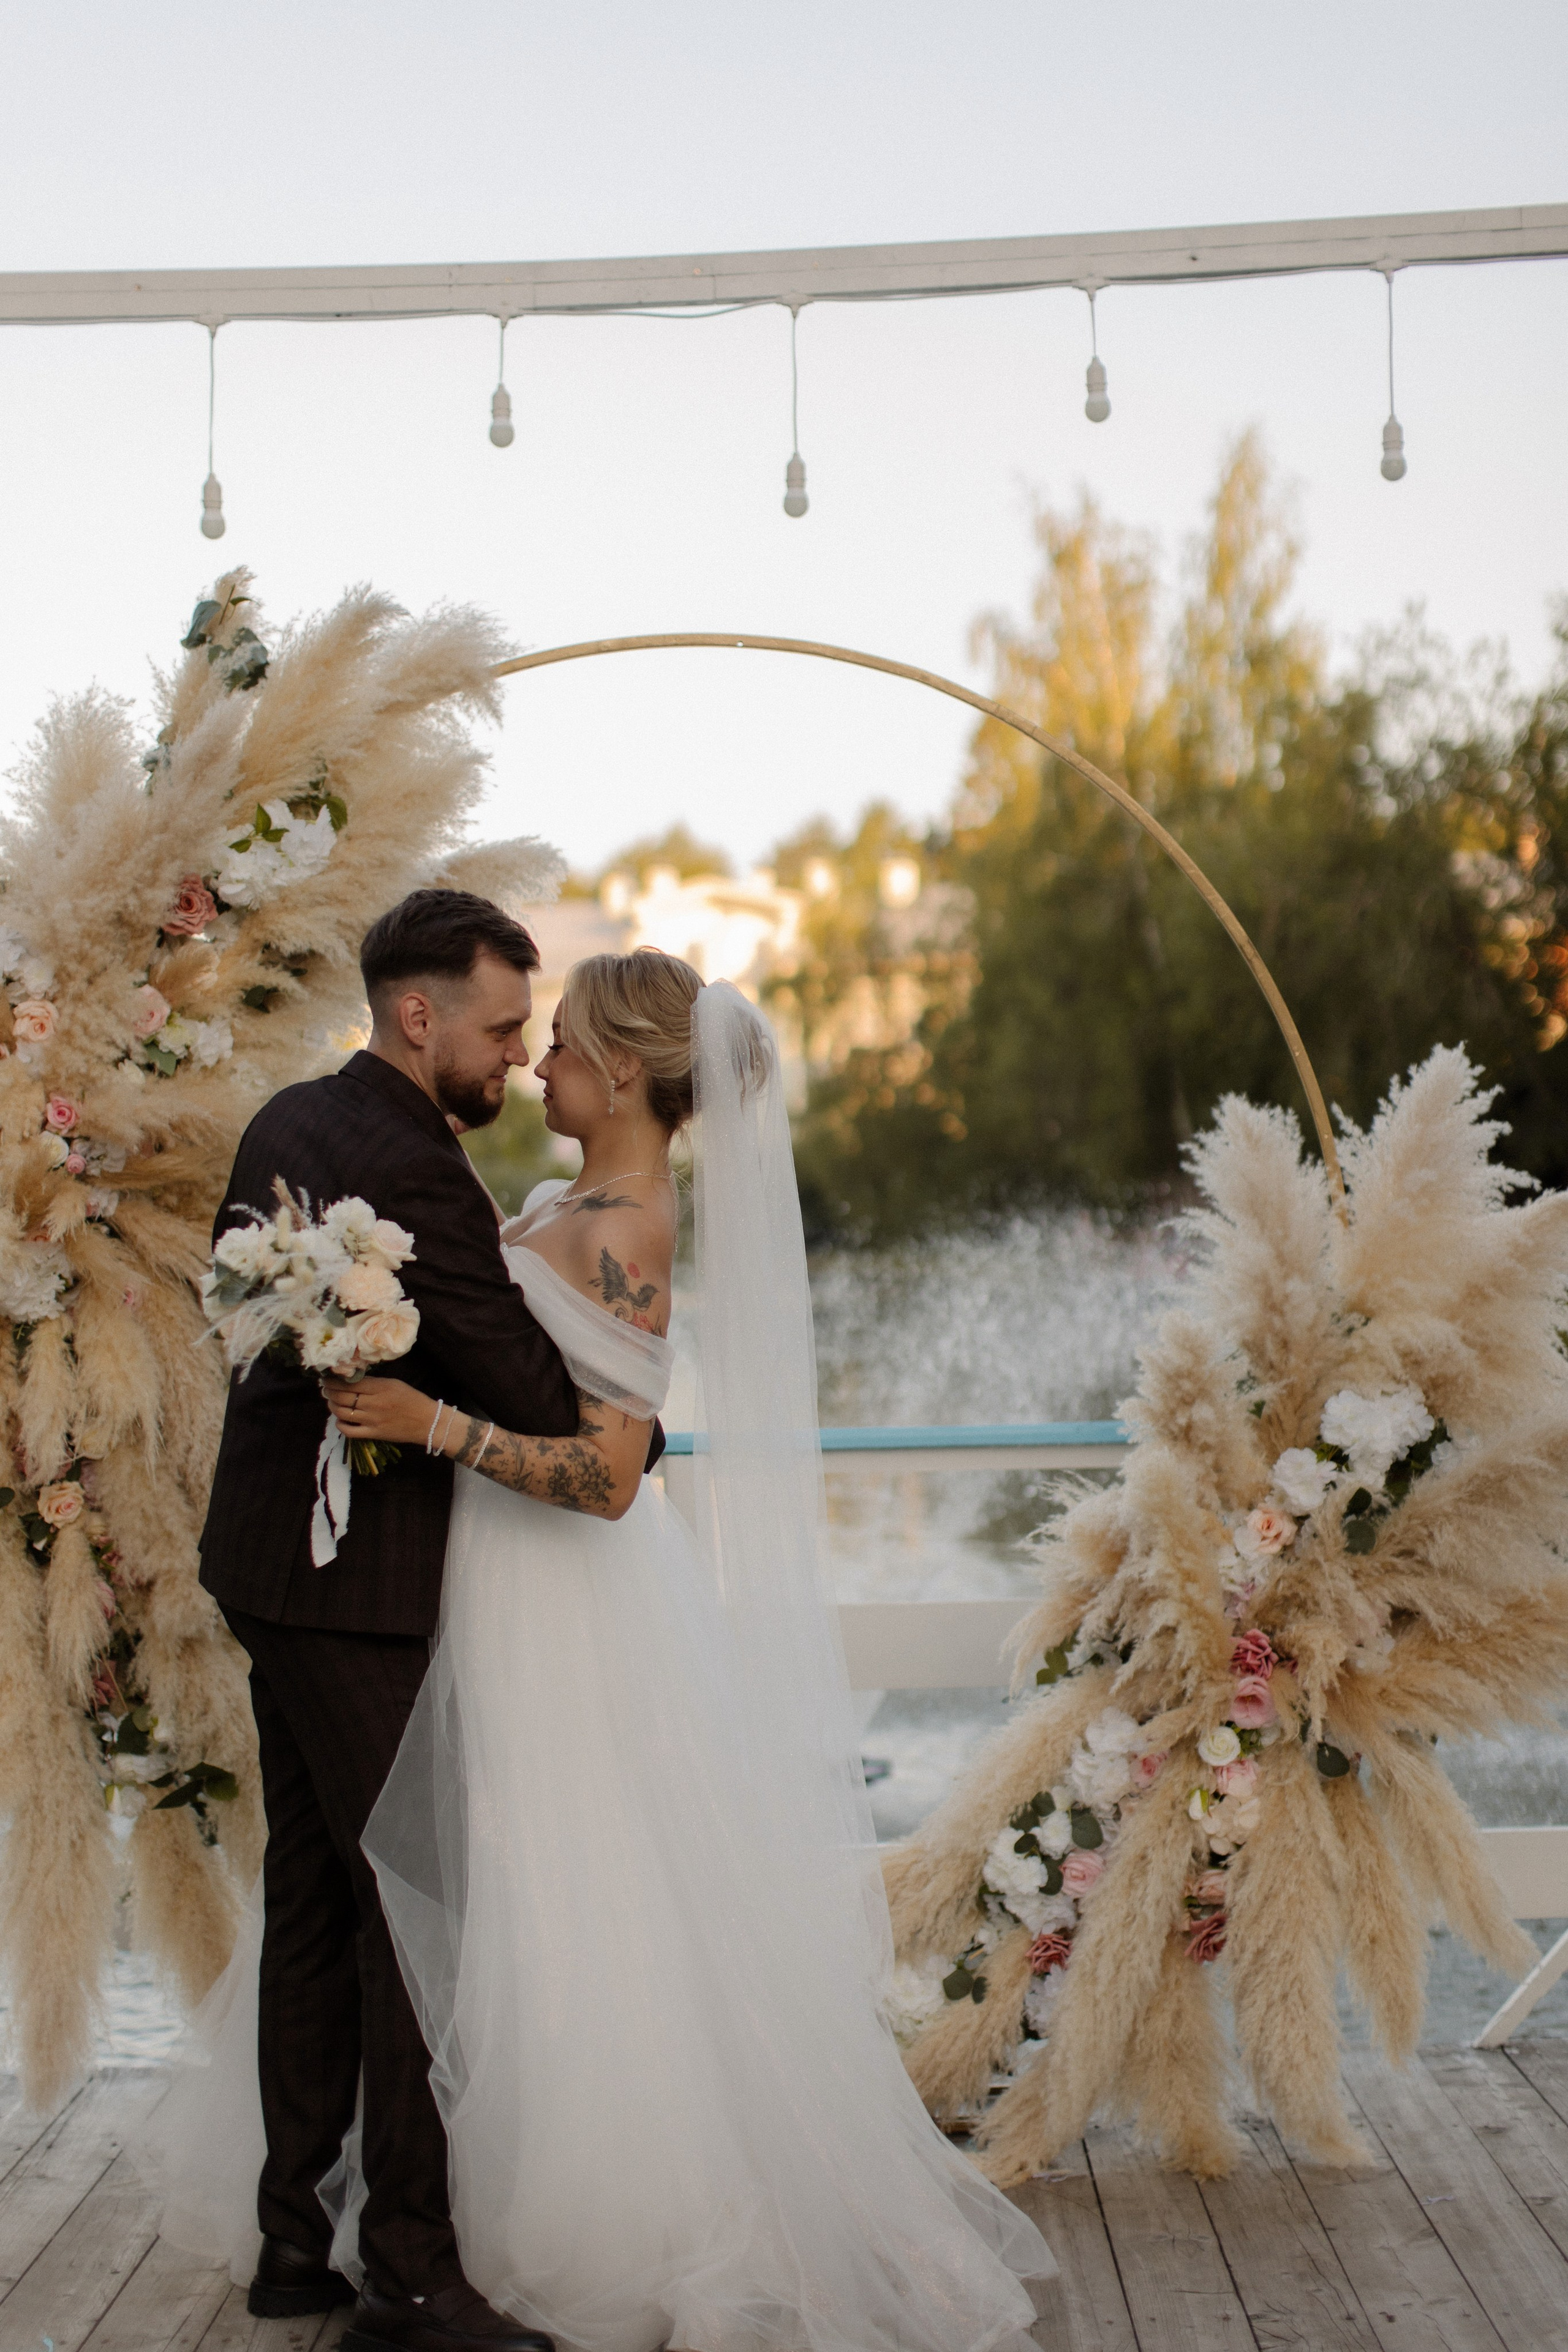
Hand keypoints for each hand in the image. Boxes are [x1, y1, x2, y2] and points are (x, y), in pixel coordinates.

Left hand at [321, 1374, 438, 1448]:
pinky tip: (340, 1419)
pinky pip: (349, 1430)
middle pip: (342, 1397)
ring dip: (332, 1406)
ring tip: (331, 1401)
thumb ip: (374, 1382)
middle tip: (325, 1388)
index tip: (327, 1378)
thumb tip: (352, 1380)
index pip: (350, 1382)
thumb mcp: (394, 1383)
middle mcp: (373, 1403)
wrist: (427, 1422)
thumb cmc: (412, 1399)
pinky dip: (340, 1424)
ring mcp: (371, 1420)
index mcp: (380, 1387)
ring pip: (342, 1412)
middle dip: (329, 1391)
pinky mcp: (373, 1434)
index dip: (334, 1381)